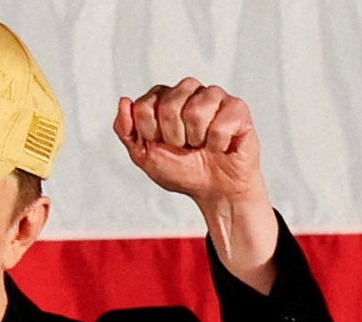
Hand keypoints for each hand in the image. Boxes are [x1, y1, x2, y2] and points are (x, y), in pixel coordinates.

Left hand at [114, 77, 277, 292]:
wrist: (213, 190)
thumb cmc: (181, 170)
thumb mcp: (143, 155)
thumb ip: (126, 130)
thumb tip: (124, 101)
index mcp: (163, 98)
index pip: (143, 106)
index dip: (150, 134)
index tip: (162, 144)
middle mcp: (188, 91)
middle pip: (168, 105)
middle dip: (173, 137)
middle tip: (184, 146)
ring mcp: (214, 96)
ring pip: (195, 111)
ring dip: (196, 139)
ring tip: (202, 144)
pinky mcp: (237, 108)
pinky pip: (221, 123)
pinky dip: (217, 144)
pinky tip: (220, 146)